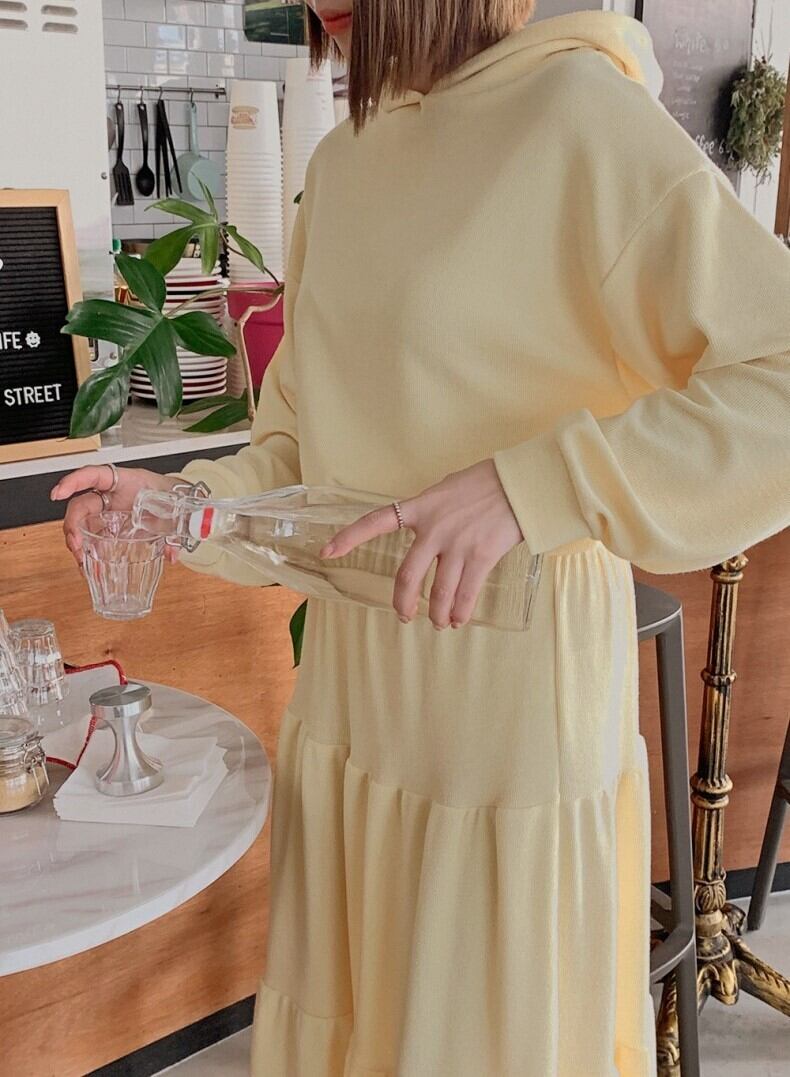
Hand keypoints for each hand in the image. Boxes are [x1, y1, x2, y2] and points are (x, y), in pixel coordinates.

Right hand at [50, 465, 181, 567]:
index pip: (94, 476)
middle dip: (72, 525)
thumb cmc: (169, 496)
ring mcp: (108, 513)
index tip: (58, 493)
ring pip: (83, 525)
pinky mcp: (110, 529)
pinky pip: (93, 540)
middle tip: (75, 545)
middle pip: (81, 506)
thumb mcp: (172, 509)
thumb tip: (171, 554)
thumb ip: (173, 531)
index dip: (74, 482)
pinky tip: (89, 568)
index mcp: (125, 483)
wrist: (177, 501)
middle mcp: (111, 497)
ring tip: (81, 562)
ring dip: (77, 544)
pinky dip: (89, 554)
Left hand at [319, 459, 523, 628]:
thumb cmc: (485, 483)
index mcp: (420, 507)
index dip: (349, 538)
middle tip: (404, 616)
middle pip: (407, 576)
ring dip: (437, 614)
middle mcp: (433, 529)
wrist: (519, 483)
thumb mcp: (446, 490)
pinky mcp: (481, 556)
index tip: (326, 553)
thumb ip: (430, 512)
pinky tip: (458, 619)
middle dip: (403, 602)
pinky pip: (465, 594)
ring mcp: (457, 545)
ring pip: (438, 592)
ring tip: (439, 623)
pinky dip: (460, 612)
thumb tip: (428, 534)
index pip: (375, 521)